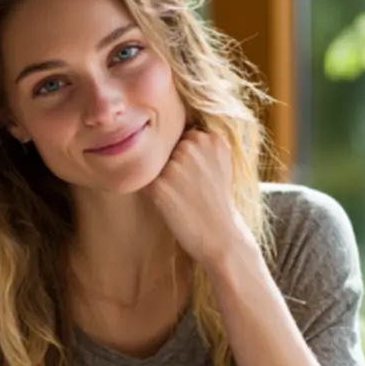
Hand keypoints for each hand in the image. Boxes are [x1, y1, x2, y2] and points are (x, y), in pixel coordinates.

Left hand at [146, 129, 254, 268]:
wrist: (221, 235)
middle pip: (165, 146)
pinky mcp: (159, 185)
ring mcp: (175, 164)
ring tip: (179, 195)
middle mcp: (192, 146)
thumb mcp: (221, 163)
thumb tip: (169, 129)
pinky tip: (168, 202)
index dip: (181, 153)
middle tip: (187, 187)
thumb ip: (202, 143)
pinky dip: (151, 191)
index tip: (193, 172)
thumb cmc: (218, 201)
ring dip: (159, 176)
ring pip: (153, 162)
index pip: (180, 132)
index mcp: (211, 138)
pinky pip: (143, 180)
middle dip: (169, 163)